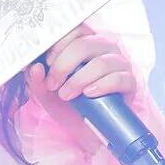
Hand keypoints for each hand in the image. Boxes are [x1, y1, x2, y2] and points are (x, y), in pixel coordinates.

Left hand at [25, 22, 142, 144]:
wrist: (87, 134)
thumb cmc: (69, 107)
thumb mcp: (47, 94)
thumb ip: (37, 80)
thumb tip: (34, 67)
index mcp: (86, 43)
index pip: (75, 29)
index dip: (59, 43)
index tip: (47, 62)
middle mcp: (105, 48)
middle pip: (85, 44)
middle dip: (64, 65)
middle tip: (53, 84)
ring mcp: (119, 64)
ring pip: (101, 62)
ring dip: (79, 80)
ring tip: (66, 95)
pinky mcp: (130, 83)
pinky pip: (118, 79)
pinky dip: (100, 86)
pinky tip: (88, 95)